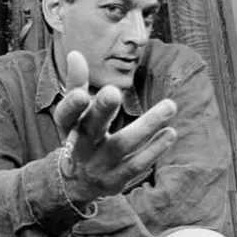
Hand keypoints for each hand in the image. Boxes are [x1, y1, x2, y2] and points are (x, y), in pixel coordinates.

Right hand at [53, 51, 177, 203]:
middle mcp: (81, 147)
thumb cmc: (80, 136)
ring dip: (147, 126)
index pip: (66, 115)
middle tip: (114, 91)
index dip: (71, 105)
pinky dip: (154, 149)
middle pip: (91, 128)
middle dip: (102, 110)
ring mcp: (99, 166)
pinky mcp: (116, 180)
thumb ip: (77, 83)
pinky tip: (170, 132)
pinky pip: (136, 164)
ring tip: (170, 106)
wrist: (77, 183)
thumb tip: (76, 53)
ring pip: (122, 145)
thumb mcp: (74, 113)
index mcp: (69, 127)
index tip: (82, 94)